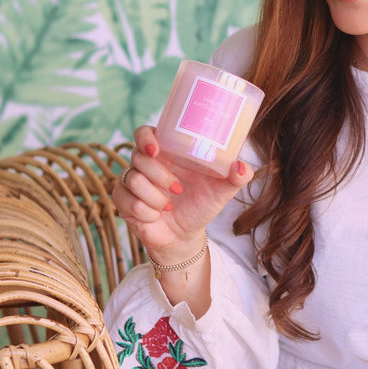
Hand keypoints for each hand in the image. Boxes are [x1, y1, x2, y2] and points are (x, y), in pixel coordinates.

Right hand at [113, 125, 253, 262]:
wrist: (187, 235)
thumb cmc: (202, 204)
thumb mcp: (222, 190)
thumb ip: (237, 176)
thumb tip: (243, 167)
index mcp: (166, 152)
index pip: (144, 133)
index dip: (145, 137)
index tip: (156, 150)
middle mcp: (146, 164)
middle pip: (138, 157)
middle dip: (160, 175)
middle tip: (178, 189)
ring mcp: (132, 182)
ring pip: (132, 180)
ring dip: (155, 197)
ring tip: (169, 204)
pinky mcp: (124, 202)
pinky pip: (127, 202)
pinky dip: (146, 212)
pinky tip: (157, 215)